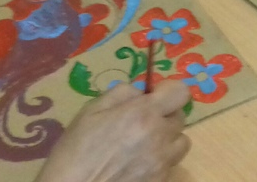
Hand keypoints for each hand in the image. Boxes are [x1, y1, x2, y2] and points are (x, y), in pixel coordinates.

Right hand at [37, 82, 190, 181]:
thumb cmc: (76, 150)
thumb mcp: (91, 110)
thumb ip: (122, 93)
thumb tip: (141, 92)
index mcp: (144, 114)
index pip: (180, 92)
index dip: (168, 91)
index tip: (153, 97)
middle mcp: (160, 137)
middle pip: (180, 117)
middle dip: (164, 115)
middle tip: (142, 122)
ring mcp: (162, 163)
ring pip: (180, 143)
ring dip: (167, 139)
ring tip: (143, 145)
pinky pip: (170, 165)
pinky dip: (159, 161)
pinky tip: (136, 164)